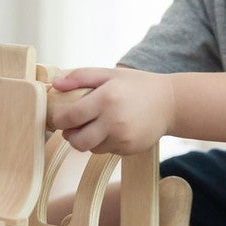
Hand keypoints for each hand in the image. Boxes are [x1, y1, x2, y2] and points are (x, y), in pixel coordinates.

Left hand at [49, 67, 173, 154]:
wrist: (170, 102)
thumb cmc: (137, 85)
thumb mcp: (109, 74)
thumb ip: (80, 76)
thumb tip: (55, 84)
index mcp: (105, 99)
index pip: (70, 118)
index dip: (60, 120)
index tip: (60, 117)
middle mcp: (113, 121)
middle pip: (78, 141)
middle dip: (71, 135)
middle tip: (73, 127)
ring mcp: (123, 138)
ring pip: (91, 148)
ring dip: (88, 140)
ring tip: (96, 126)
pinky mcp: (130, 149)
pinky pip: (107, 151)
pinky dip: (105, 143)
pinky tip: (113, 130)